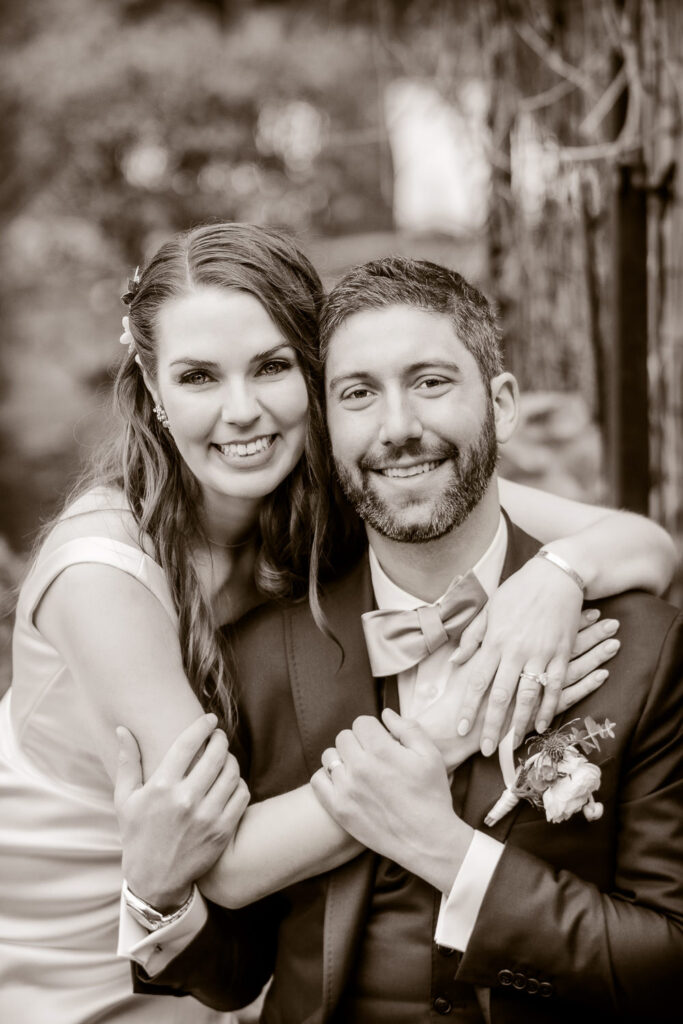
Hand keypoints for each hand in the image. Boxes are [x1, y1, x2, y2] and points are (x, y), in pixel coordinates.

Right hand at [114, 713, 249, 910]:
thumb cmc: (137, 835)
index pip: (187, 744)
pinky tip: (230, 782)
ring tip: (225, 758)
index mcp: (161, 788)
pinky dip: (239, 784)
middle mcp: (185, 800)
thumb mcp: (125, 800)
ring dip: (231, 760)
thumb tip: (122, 729)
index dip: (202, 726)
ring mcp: (207, 816)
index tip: (209, 719)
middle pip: (216, 755)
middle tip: (219, 737)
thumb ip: (127, 762)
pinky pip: (241, 795)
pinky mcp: (222, 830)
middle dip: (220, 740)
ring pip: (232, 773)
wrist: (154, 880)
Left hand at [310, 710, 472, 893]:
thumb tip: (386, 713)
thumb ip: (408, 728)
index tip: (383, 743)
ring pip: (330, 756)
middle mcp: (360, 767)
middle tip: (373, 757)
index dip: (374, 730)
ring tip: (359, 770)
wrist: (428, 840)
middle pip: (344, 736)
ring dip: (342, 759)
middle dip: (359, 742)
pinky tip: (345, 783)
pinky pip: (317, 780)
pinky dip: (328, 778)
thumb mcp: (430, 755)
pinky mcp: (339, 809)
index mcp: (382, 750)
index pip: (361, 722)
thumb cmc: (432, 795)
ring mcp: (346, 789)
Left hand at [452, 556, 619, 753]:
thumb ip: (472, 639)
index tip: (460, 728)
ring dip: (519, 723)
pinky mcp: (562, 654)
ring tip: (511, 744)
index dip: (468, 707)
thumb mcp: (489, 610)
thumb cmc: (518, 591)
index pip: (477, 681)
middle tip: (484, 749)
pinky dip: (548, 708)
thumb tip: (455, 663)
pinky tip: (540, 725)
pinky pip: (555, 687)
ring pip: (528, 696)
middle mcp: (515, 651)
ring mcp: (540, 654)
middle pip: (501, 696)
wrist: (555, 576)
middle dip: (491, 725)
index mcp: (495, 641)